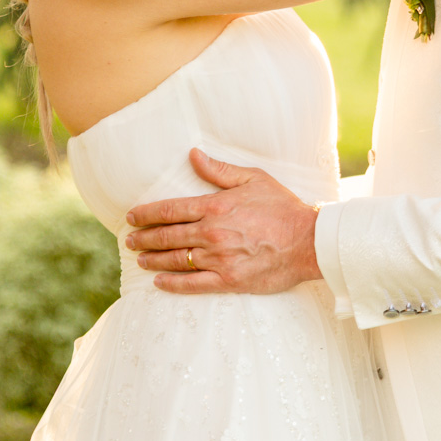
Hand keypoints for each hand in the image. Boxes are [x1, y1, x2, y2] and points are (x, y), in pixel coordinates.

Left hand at [124, 148, 321, 293]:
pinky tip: (159, 283)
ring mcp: (219, 259)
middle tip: (130, 241)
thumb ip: (220, 170)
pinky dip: (172, 284)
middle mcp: (211, 233)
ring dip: (154, 260)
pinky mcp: (229, 280)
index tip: (131, 217)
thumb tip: (193, 155)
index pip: (170, 210)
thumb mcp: (253, 179)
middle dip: (144, 239)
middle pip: (167, 236)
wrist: (309, 241)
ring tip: (141, 260)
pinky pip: (193, 284)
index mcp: (215, 206)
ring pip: (176, 260)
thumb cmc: (283, 208)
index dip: (146, 214)